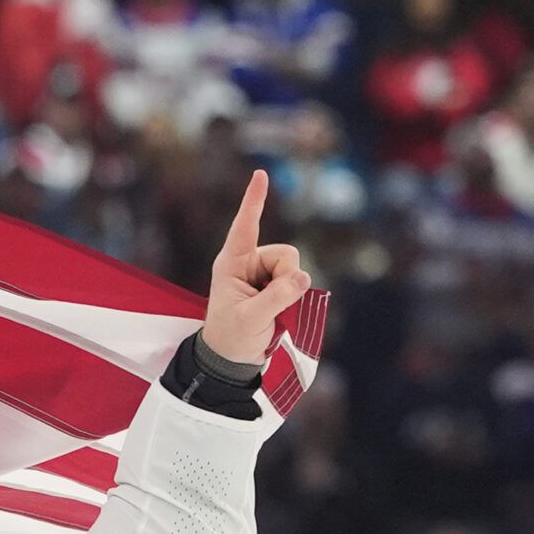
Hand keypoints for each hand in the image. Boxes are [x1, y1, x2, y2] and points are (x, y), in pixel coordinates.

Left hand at [202, 170, 310, 365]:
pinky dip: (295, 296)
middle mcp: (249, 262)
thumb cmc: (231, 338)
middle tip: (267, 305)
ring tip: (270, 311)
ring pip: (296, 267)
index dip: (254, 200)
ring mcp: (264, 273)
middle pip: (286, 254)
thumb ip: (276, 298)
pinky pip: (299, 281)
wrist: (231, 359)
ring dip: (290, 289)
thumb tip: (302, 278)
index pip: (244, 227)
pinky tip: (279, 311)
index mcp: (231, 263)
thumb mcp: (251, 319)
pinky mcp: (277, 285)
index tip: (261, 174)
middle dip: (286, 278)